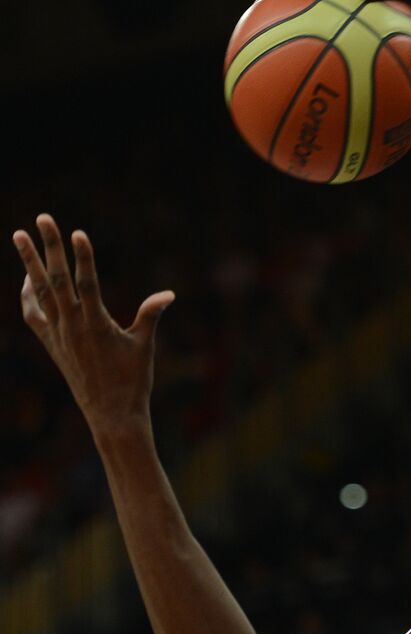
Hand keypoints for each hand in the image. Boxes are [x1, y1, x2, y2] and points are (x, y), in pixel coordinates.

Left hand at [13, 214, 173, 432]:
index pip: (87, 284)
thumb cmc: (133, 380)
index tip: (77, 232)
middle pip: (57, 279)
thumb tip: (168, 295)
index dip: (83, 257)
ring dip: (29, 263)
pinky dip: (28, 294)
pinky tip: (28, 279)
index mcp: (97, 325)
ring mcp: (58, 335)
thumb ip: (150, 315)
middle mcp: (72, 327)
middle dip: (49, 247)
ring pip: (39, 292)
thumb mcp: (145, 346)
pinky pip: (34, 314)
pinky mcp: (52, 344)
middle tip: (42, 218)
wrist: (111, 414)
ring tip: (20, 236)